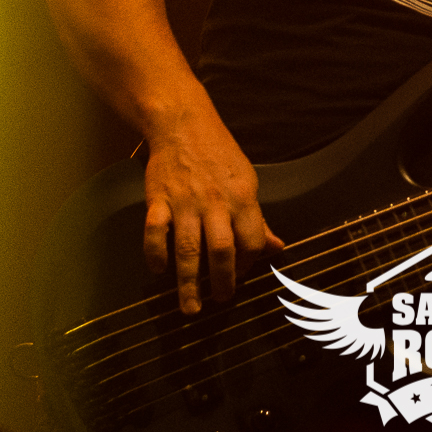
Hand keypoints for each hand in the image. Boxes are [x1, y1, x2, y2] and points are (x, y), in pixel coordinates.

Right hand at [142, 109, 283, 313]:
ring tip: (190, 307)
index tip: (241, 275)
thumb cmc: (218, 154)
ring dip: (189, 283)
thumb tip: (276, 248)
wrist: (183, 124)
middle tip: (219, 301)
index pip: (252, 240)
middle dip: (222, 282)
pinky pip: (155, 233)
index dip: (249, 264)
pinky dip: (155, 255)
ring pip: (188, 249)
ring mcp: (185, 201)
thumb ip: (258, 219)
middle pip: (222, 251)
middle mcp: (215, 201)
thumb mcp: (247, 181)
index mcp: (242, 197)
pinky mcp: (158, 198)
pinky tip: (159, 270)